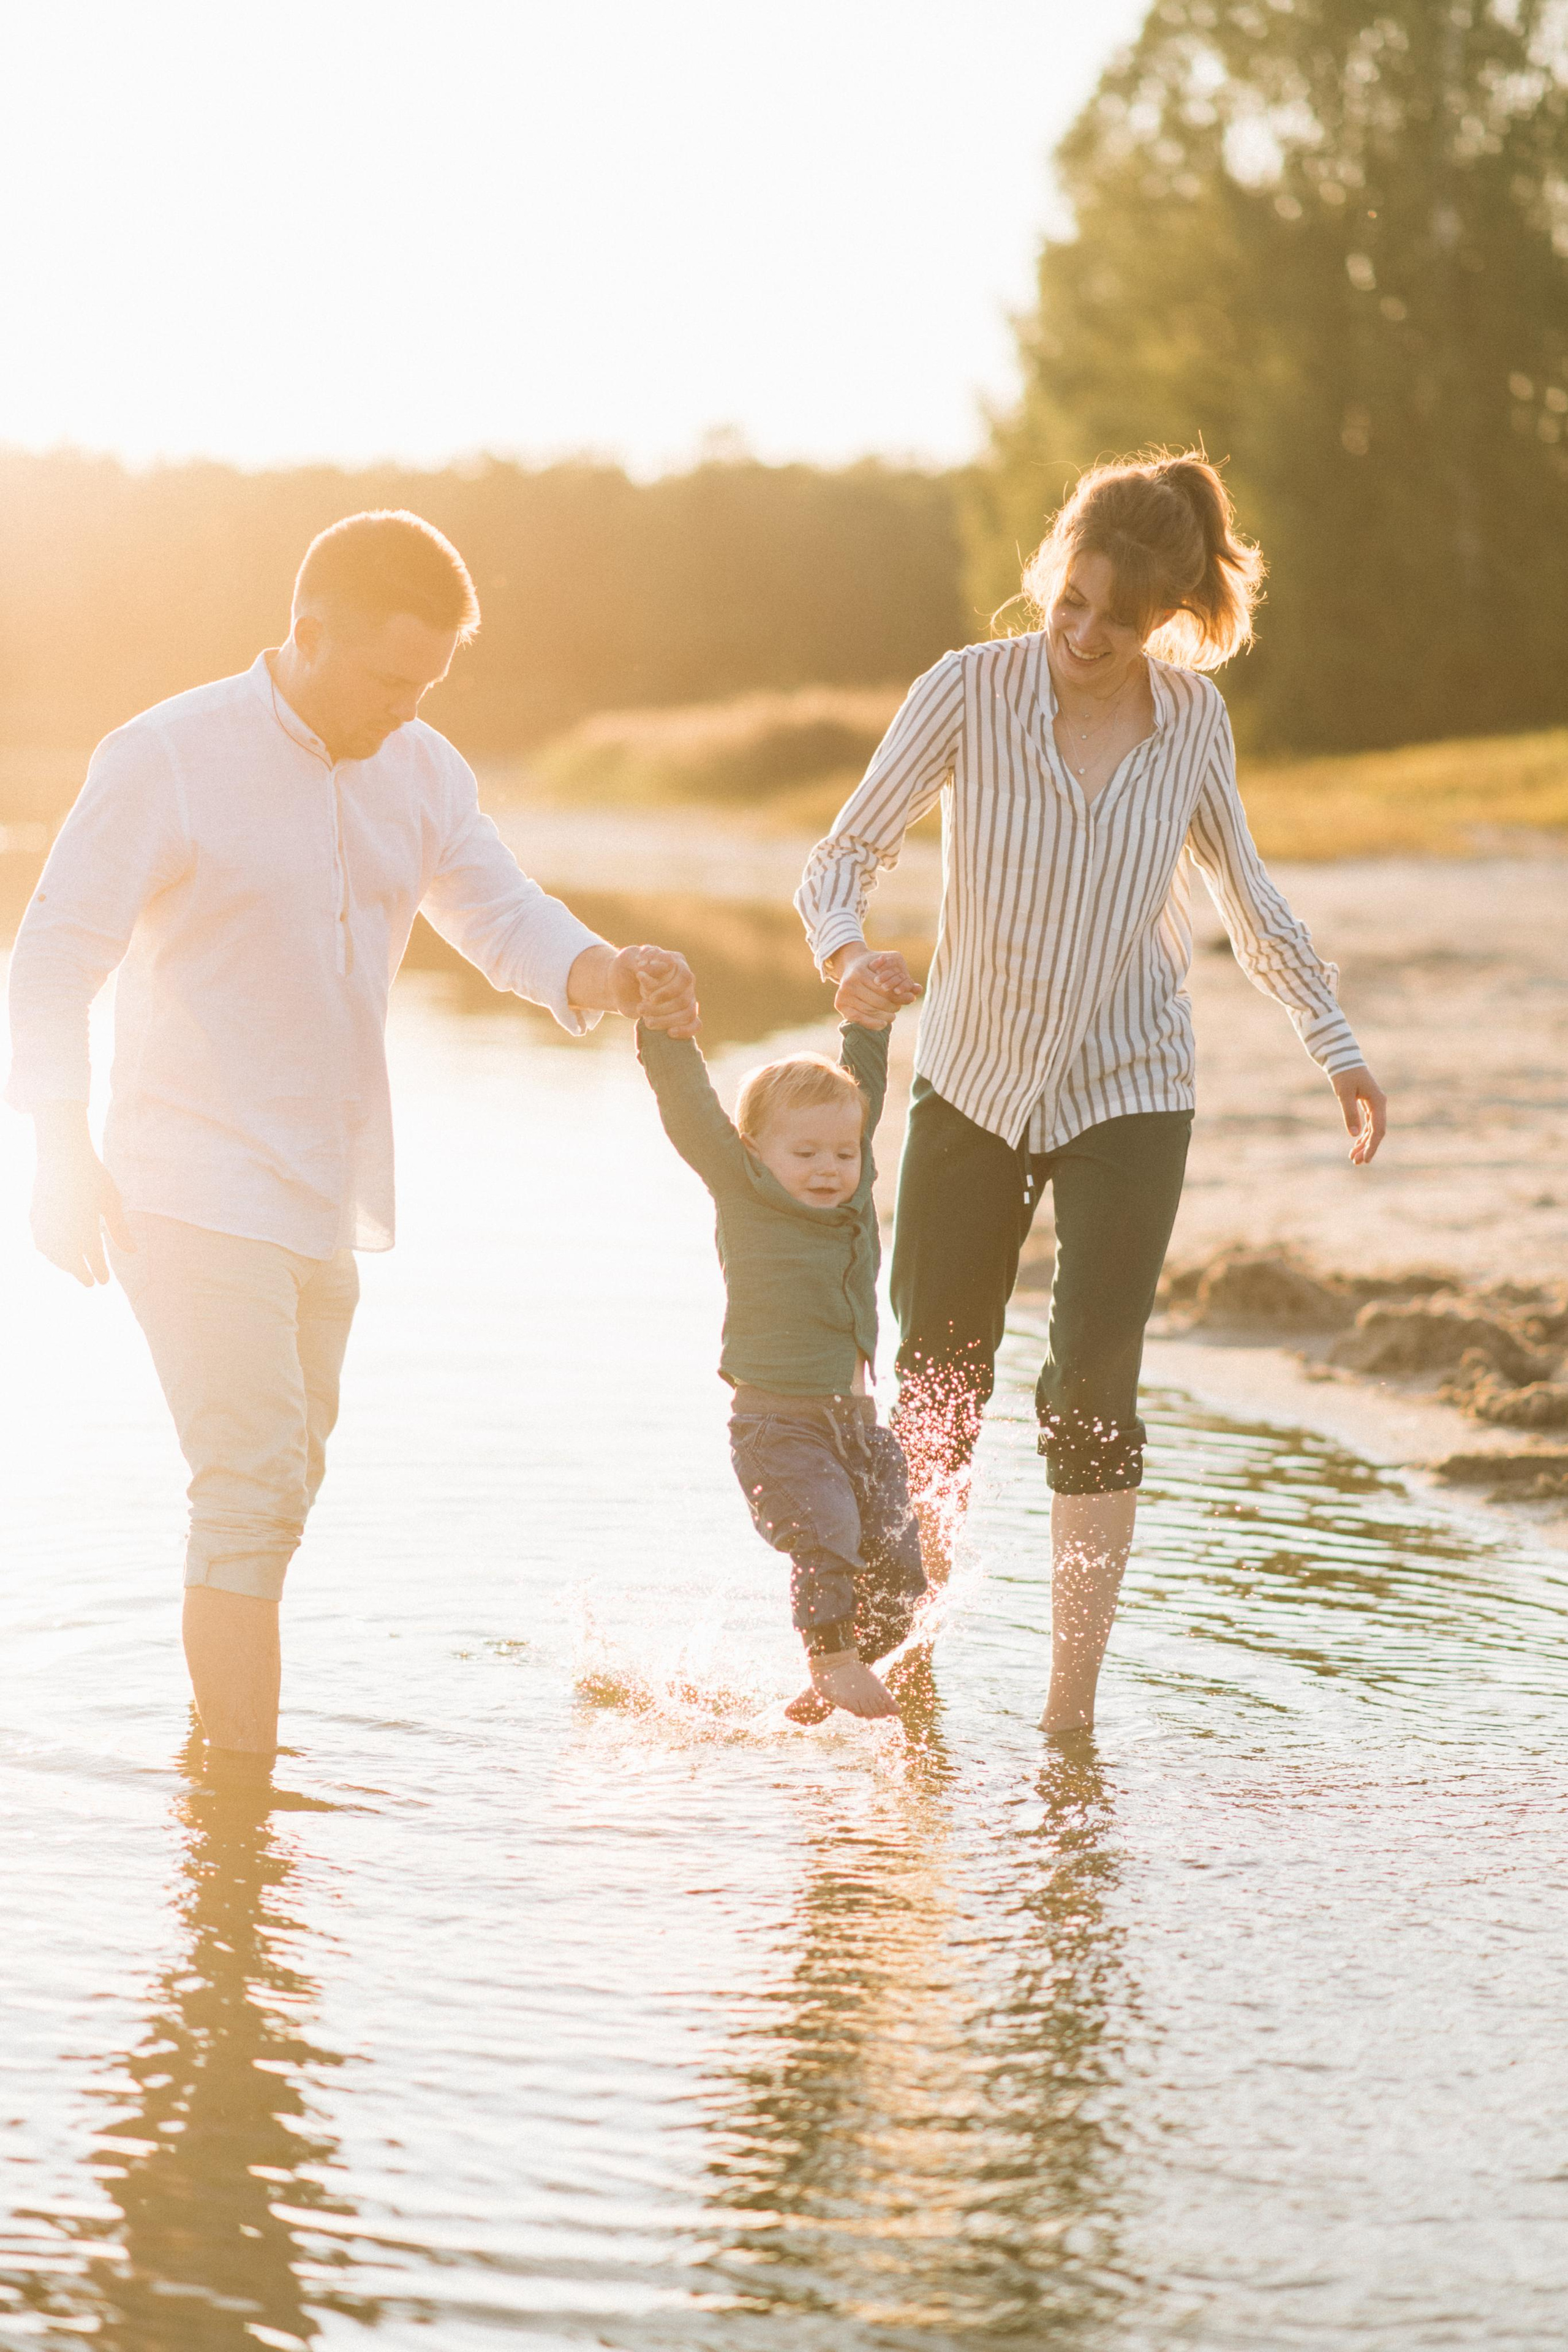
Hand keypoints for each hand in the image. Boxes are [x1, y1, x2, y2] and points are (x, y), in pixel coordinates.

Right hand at [31, 1111, 132, 1285]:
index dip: (98, 1271)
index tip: (104, 1281)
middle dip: (81, 1273)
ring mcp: (46, 1223)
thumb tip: (132, 1252)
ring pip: (54, 1254)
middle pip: (71, 1260)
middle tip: (90, 1283)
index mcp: (86, 1225)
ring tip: (74, 1268)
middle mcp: (64, 1227)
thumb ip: (120, 1229)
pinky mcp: (34, 1216)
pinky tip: (54, 1254)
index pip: (93, 1257)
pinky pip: (40, 1242)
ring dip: (64, 1264)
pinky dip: (48, 1251)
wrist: (62, 1155)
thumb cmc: (93, 1177)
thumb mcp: (111, 1201)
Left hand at [614, 944, 699, 1037]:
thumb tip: (663, 967)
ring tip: (647, 1021)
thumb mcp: (627, 959)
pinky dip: (685, 1030)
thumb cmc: (623, 969)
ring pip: (688, 1012)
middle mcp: (684, 979)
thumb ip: (643, 959)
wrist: (617, 987)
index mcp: (676, 961)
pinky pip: (695, 1024)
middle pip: (684, 998)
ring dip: (666, 1020)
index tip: (648, 997)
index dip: (668, 991)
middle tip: (640, 1009)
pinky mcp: (681, 1013)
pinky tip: (669, 1033)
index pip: (684, 978)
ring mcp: (685, 996)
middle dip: (661, 1008)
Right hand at [826, 942, 919, 1027]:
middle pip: (877, 1001)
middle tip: (899, 1008)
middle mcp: (849, 984)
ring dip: (884, 1015)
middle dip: (892, 1006)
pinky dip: (872, 1023)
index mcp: (860, 973)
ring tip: (893, 1016)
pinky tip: (883, 1024)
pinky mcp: (839, 1004)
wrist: (849, 964)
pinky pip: (858, 1018)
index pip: (884, 990)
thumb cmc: (871, 965)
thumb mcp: (885, 965)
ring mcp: (843, 995)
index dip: (899, 995)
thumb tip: (918, 990)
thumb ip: (901, 978)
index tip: (910, 998)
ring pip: (870, 1011)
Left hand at [1332, 1063, 1386, 1165]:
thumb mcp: (1344, 1095)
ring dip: (1364, 1143)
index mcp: (1378, 1102)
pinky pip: (1368, 1123)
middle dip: (1367, 1148)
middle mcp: (1379, 1104)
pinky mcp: (1367, 1103)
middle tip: (1356, 1162)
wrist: (1342, 1059)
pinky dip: (1362, 1134)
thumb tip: (1355, 1135)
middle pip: (1377, 1131)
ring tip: (1353, 1158)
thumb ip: (1350, 1114)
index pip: (1378, 1129)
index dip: (1372, 1146)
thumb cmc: (1343, 1075)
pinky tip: (1355, 1144)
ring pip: (1372, 1128)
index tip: (1365, 1159)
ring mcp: (1374, 1104)